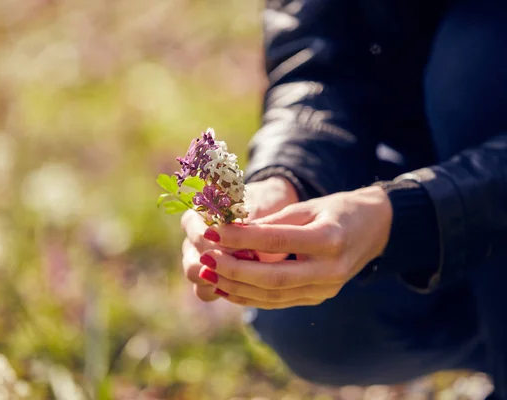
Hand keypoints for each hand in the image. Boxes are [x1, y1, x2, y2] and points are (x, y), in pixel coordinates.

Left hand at [196, 186, 392, 308]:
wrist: (375, 230)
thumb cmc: (338, 210)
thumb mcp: (309, 206)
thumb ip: (273, 221)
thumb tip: (232, 232)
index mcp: (330, 239)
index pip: (277, 241)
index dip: (242, 238)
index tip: (213, 231)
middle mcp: (330, 270)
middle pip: (273, 277)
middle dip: (234, 270)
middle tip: (205, 260)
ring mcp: (326, 289)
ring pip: (273, 295)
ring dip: (237, 287)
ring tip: (208, 275)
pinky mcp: (317, 298)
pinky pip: (278, 301)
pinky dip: (250, 296)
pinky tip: (227, 288)